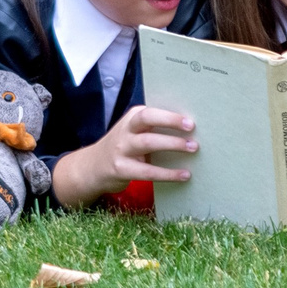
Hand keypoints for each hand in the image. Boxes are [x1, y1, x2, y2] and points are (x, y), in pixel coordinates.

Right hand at [52, 105, 197, 207]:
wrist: (93, 167)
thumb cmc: (124, 147)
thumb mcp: (134, 132)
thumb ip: (154, 129)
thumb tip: (190, 130)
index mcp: (132, 118)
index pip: (151, 112)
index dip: (170, 116)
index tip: (190, 122)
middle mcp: (125, 130)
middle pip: (147, 121)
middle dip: (170, 123)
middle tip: (193, 132)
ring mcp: (121, 149)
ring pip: (148, 143)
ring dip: (172, 144)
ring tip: (192, 149)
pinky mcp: (121, 169)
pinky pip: (147, 171)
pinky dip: (168, 173)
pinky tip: (184, 175)